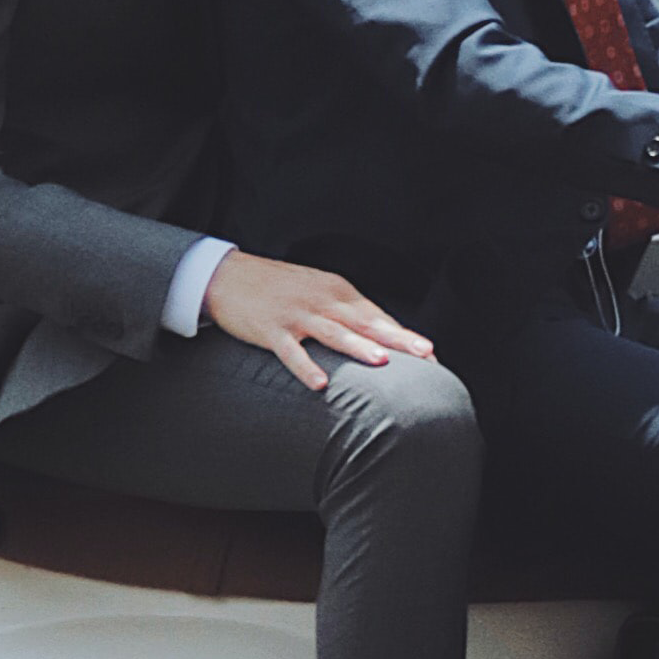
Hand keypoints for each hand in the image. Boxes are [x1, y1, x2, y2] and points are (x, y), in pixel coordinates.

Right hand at [202, 252, 434, 389]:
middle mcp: (321, 300)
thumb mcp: (317, 292)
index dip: (404, 335)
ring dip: (358, 346)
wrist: (228, 275)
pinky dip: (306, 367)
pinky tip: (320, 383)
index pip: (377, 315)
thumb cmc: (279, 288)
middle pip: (364, 321)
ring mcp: (296, 314)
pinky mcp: (270, 329)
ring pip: (333, 332)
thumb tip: (381, 338)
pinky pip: (291, 352)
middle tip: (424, 354)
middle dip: (396, 339)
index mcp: (337, 291)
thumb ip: (346, 312)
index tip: (430, 354)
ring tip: (382, 361)